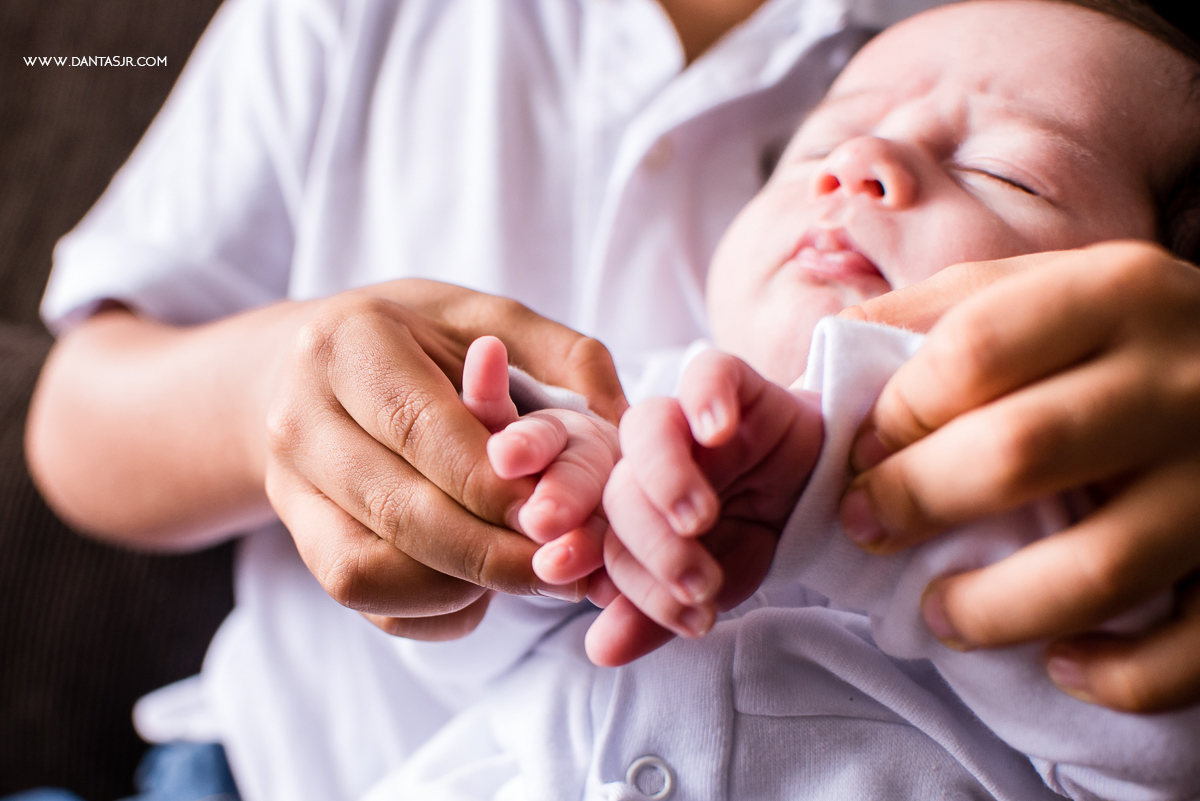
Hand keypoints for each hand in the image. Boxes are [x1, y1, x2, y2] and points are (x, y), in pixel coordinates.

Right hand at [264, 281, 626, 639]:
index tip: (558, 517)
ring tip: (530, 576)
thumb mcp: (489, 317)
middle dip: (492, 554)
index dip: (495, 487)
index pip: (422, 432)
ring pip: (367, 570)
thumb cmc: (418, 338)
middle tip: (565, 568)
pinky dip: (430, 608)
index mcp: (347, 345)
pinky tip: (480, 587)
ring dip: (459, 589)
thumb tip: (622, 420)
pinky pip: (361, 597)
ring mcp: (288, 483)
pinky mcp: (297, 536)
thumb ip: (564, 355)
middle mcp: (299, 416)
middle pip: (398, 511)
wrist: (310, 367)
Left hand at [589, 350, 822, 665]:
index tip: (641, 606)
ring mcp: (684, 416)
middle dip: (652, 545)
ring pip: (648, 428)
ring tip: (699, 521)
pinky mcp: (729, 380)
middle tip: (697, 584)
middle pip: (620, 488)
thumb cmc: (757, 531)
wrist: (826, 486)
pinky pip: (708, 373)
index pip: (601, 540)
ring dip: (666, 479)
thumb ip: (657, 614)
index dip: (612, 573)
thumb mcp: (716, 584)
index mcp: (627, 508)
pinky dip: (707, 399)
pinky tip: (720, 431)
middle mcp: (644, 459)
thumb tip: (599, 650)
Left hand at [838, 242, 1199, 711]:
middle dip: (915, 502)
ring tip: (939, 613)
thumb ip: (937, 313)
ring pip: (1097, 568)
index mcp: (1114, 294)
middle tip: (867, 528)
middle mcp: (1179, 382)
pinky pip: (1189, 648)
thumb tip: (823, 367)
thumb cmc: (1124, 334)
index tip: (861, 455)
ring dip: (994, 608)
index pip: (974, 353)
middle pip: (1018, 452)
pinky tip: (1061, 663)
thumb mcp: (1043, 285)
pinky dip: (1118, 675)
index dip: (896, 414)